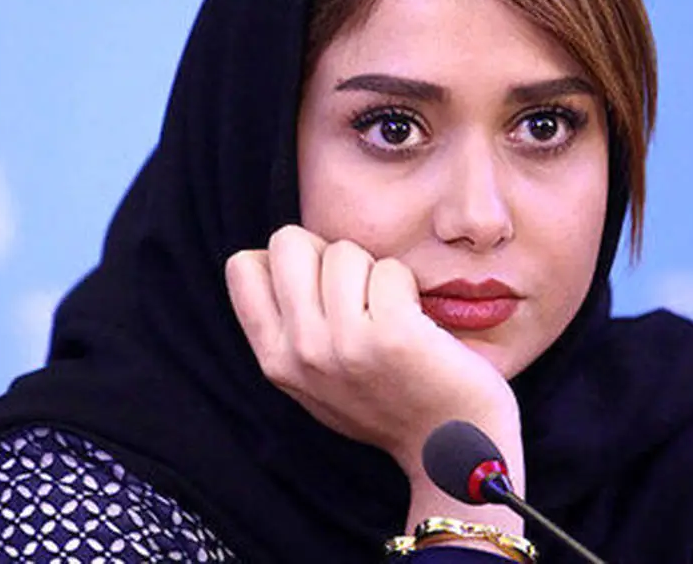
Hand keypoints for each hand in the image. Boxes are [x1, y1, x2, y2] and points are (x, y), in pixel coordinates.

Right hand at [225, 224, 520, 477]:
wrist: (450, 448)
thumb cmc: (388, 401)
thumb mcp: (314, 378)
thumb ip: (287, 327)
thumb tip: (269, 256)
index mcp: (275, 361)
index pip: (242, 266)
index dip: (284, 261)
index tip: (317, 287)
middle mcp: (301, 354)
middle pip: (288, 243)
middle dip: (326, 254)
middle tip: (356, 294)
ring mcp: (344, 345)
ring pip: (342, 251)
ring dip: (373, 271)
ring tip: (389, 313)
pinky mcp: (392, 335)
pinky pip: (390, 269)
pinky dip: (407, 284)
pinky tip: (416, 320)